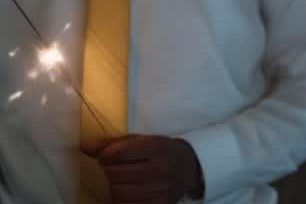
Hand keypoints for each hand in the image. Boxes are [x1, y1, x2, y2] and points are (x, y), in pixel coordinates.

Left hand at [80, 135, 203, 203]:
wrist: (190, 168)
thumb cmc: (160, 151)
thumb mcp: (142, 140)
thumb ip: (112, 143)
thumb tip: (83, 146)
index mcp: (156, 147)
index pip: (118, 154)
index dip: (105, 156)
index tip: (106, 157)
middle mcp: (160, 168)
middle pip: (114, 174)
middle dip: (110, 171)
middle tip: (119, 168)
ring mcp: (160, 189)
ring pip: (117, 192)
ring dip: (115, 186)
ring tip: (125, 180)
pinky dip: (121, 200)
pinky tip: (130, 192)